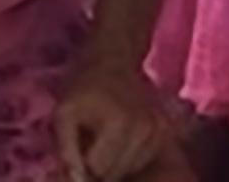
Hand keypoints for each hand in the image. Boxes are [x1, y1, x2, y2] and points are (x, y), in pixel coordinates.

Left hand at [55, 60, 172, 180]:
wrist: (112, 59)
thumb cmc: (83, 87)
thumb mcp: (63, 113)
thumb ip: (66, 150)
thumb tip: (77, 181)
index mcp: (119, 124)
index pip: (97, 170)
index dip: (81, 163)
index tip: (76, 146)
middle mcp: (144, 129)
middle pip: (115, 173)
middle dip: (97, 166)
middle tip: (89, 141)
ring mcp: (158, 131)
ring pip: (130, 170)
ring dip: (114, 162)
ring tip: (104, 137)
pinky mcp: (164, 131)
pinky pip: (143, 162)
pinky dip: (129, 157)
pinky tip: (120, 138)